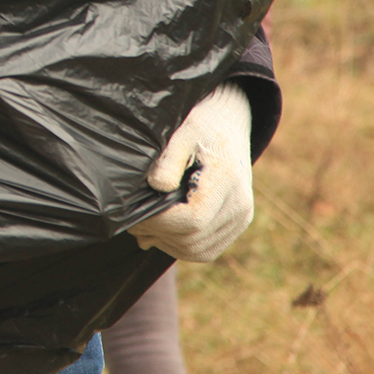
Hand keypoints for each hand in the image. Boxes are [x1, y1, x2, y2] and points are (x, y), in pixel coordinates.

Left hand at [129, 82, 253, 262]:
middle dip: (158, 233)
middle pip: (193, 239)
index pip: (191, 219)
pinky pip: (206, 250)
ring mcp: (241, 217)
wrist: (228, 122)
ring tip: (145, 225)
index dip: (158, 222)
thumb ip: (169, 159)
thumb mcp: (182, 131)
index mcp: (227, 180)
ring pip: (198, 250)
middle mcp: (239, 204)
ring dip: (166, 243)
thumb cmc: (200, 124)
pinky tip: (163, 230)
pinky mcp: (237, 224)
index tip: (135, 212)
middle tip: (133, 220)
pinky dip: (181, 246)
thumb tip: (157, 186)